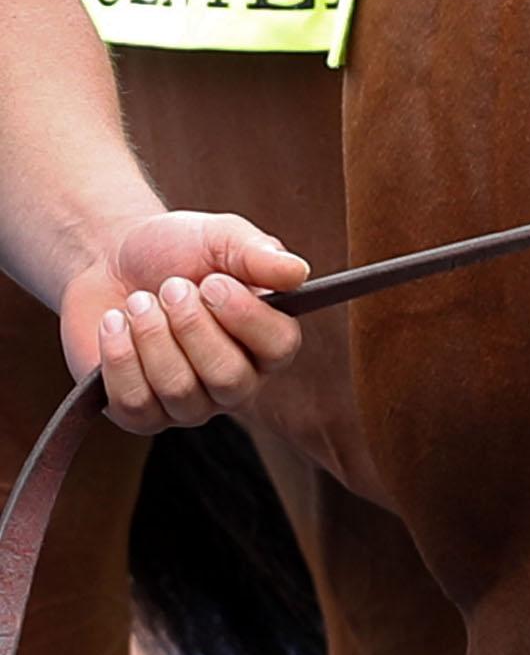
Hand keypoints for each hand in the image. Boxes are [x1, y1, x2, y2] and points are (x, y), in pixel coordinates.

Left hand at [60, 213, 309, 431]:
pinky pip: (135, 403)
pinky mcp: (141, 415)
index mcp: (267, 339)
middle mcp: (236, 382)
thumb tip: (297, 272)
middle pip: (228, 377)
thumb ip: (259, 254)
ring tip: (138, 301)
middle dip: (191, 326)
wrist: (107, 262)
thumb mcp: (220, 239)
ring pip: (178, 390)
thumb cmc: (174, 251)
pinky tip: (114, 324)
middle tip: (170, 287)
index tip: (212, 282)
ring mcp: (189, 404)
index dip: (246, 317)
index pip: (280, 347)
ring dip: (151, 335)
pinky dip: (119, 356)